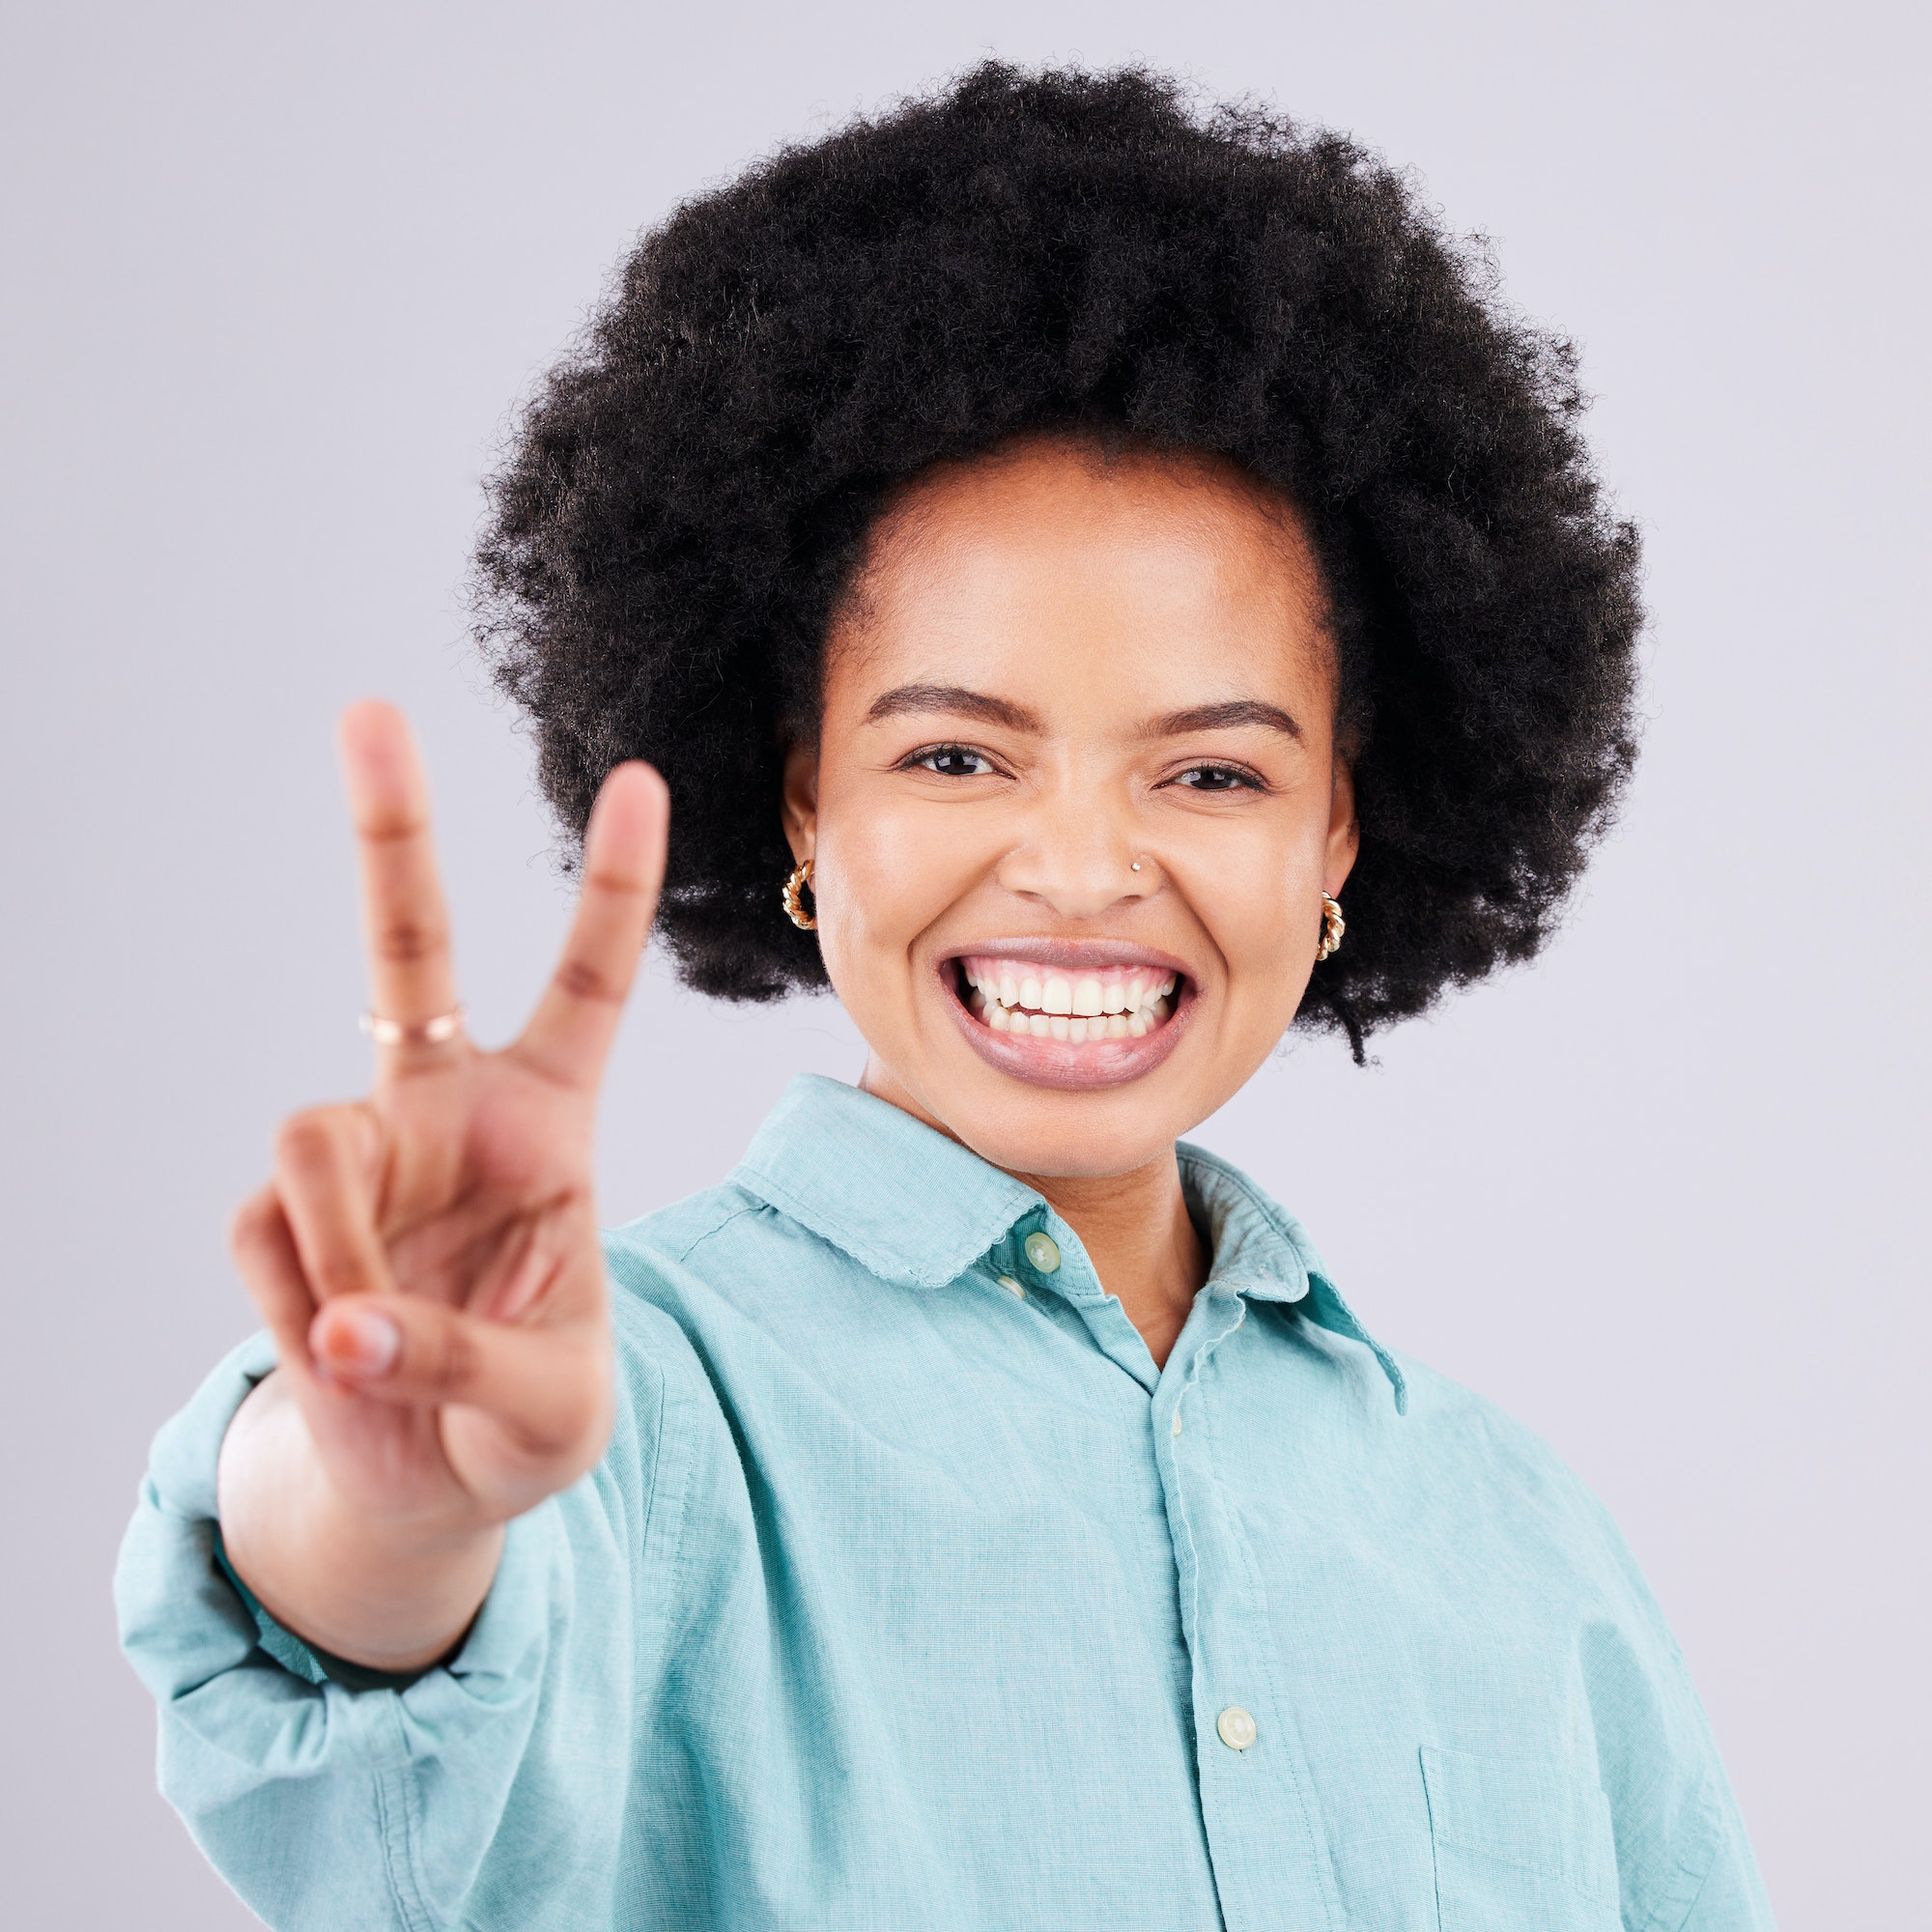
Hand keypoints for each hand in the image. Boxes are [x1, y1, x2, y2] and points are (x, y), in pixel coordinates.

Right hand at [221, 703, 666, 1623]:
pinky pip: (264, 1238)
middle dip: (392, 832)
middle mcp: (448, 1111)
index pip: (588, 984)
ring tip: (371, 1339)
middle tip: (370, 710)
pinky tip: (338, 1356)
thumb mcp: (552, 1410)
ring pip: (310, 1138)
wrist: (435, 1482)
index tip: (639, 777)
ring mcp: (358, 1156)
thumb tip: (342, 1330)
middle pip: (409, 948)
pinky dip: (299, 1312)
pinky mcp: (280, 1218)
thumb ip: (461, 1362)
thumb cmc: (531, 1419)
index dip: (611, 886)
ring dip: (340, 1249)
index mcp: (550, 1119)